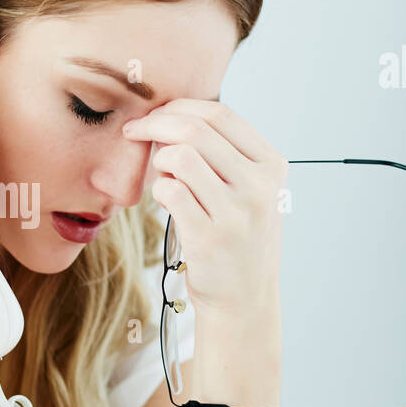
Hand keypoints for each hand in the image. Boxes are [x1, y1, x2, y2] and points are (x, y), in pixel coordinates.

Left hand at [122, 100, 288, 321]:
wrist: (244, 299)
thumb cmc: (238, 238)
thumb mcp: (250, 191)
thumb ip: (223, 154)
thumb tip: (170, 114)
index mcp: (271, 165)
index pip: (220, 114)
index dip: (179, 106)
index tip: (154, 114)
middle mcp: (260, 186)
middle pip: (196, 130)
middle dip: (155, 123)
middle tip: (134, 131)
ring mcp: (237, 213)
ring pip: (181, 157)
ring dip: (158, 159)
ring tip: (159, 175)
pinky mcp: (209, 237)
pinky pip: (170, 192)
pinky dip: (157, 188)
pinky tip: (162, 198)